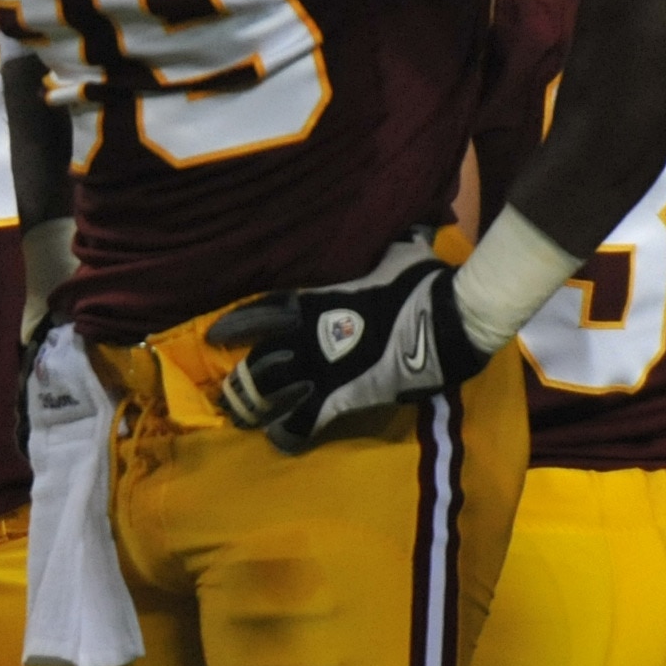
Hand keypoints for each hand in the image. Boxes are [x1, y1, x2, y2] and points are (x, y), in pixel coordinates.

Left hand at [206, 237, 492, 452]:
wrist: (450, 319)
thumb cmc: (421, 281)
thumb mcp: (396, 252)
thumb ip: (383, 245)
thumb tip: (399, 226)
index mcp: (312, 301)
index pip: (259, 313)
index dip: (234, 326)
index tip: (215, 337)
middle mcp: (306, 337)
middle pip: (257, 361)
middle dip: (239, 380)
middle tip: (227, 393)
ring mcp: (320, 369)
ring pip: (269, 394)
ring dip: (252, 407)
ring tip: (241, 419)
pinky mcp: (341, 399)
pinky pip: (304, 421)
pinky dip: (289, 433)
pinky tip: (280, 440)